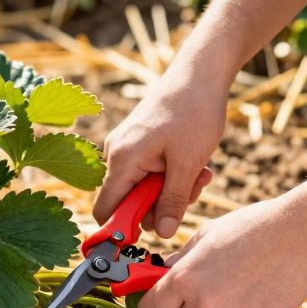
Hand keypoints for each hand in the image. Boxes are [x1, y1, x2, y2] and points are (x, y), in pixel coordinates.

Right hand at [93, 80, 224, 238]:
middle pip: (129, 203)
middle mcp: (116, 154)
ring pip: (144, 189)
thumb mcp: (189, 164)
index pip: (105, 211)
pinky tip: (195, 163)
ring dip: (173, 190)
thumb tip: (164, 235)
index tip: (153, 233)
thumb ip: (173, 202)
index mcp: (122, 160)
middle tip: (193, 190)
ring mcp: (127, 148)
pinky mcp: (139, 143)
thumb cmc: (194, 112)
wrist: (200, 73)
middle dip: (162, 205)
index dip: (123, 229)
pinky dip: (173, 174)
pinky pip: (150, 172)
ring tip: (201, 172)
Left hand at [136, 197, 306, 307]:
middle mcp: (205, 303)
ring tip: (232, 288)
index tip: (158, 306)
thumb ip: (180, 259)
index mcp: (185, 279)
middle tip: (193, 300)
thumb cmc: (253, 227)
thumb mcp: (207, 235)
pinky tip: (255, 290)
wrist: (303, 234)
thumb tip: (159, 272)